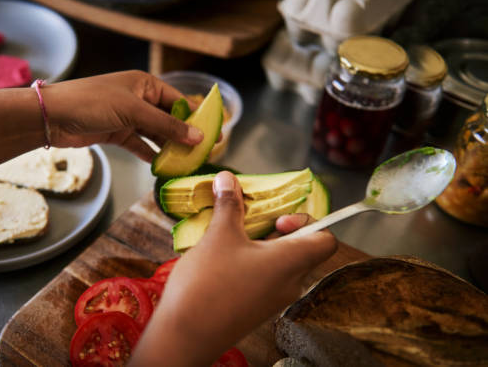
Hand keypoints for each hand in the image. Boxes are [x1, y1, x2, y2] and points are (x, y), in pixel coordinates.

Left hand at [41, 70, 202, 160]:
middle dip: (183, 136)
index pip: (178, 100)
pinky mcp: (116, 133)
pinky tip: (162, 166)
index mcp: (145, 84)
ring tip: (185, 163)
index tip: (211, 135)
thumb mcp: (134, 112)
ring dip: (168, 148)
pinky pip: (140, 145)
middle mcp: (138, 99)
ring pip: (155, 134)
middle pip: (168, 119)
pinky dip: (150, 154)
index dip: (195, 117)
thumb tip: (199, 137)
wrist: (53, 117)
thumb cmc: (93, 103)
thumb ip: (167, 126)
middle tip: (201, 153)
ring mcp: (127, 117)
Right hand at [130, 171, 337, 365]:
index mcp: (292, 262)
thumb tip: (227, 178)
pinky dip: (252, 263)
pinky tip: (223, 259)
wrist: (186, 335)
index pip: (326, 240)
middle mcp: (290, 282)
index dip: (309, 222)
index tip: (278, 219)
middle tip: (249, 222)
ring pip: (281, 263)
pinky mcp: (256, 309)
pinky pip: (266, 279)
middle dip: (277, 229)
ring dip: (261, 245)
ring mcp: (274, 299)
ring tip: (231, 237)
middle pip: (302, 249)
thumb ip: (229, 205)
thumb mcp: (219, 235)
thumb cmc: (208, 283)